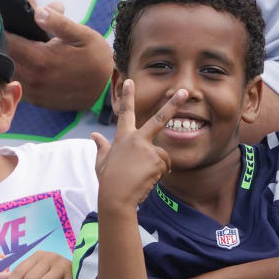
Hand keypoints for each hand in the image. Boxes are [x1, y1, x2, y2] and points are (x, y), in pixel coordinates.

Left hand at [0, 0, 111, 110]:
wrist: (106, 90)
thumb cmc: (96, 59)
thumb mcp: (83, 35)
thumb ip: (59, 23)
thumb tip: (37, 10)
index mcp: (42, 59)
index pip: (7, 40)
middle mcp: (33, 78)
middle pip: (2, 56)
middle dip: (0, 39)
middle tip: (3, 26)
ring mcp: (33, 91)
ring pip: (6, 71)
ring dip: (5, 56)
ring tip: (10, 42)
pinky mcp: (35, 100)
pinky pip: (15, 83)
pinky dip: (12, 70)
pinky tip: (19, 59)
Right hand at [91, 79, 185, 209]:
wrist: (116, 196)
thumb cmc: (108, 181)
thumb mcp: (101, 162)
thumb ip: (101, 146)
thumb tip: (94, 135)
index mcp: (122, 138)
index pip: (125, 113)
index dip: (127, 96)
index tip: (130, 81)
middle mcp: (136, 139)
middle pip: (159, 119)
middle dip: (173, 104)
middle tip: (185, 92)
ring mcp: (148, 149)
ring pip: (162, 155)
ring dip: (157, 167)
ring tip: (141, 177)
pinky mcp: (156, 160)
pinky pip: (165, 167)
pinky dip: (159, 175)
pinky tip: (147, 180)